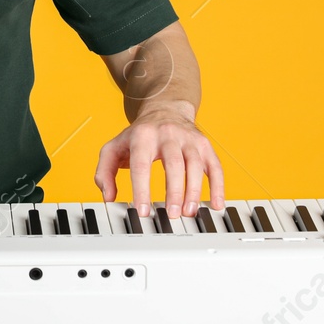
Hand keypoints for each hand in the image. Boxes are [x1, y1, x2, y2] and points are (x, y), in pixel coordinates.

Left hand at [93, 103, 224, 217]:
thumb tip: (108, 197)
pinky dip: (218, 185)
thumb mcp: (114, 148)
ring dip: (194, 190)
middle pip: (174, 164)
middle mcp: (167, 134)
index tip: (143, 211)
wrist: (164, 109)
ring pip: (196, 164)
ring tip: (189, 212)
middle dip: (174, 191)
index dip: (142, 189)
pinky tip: (216, 203)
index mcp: (142, 136)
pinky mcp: (204, 145)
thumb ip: (104, 172)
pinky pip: (215, 165)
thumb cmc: (138, 135)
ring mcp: (188, 139)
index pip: (141, 164)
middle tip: (172, 214)